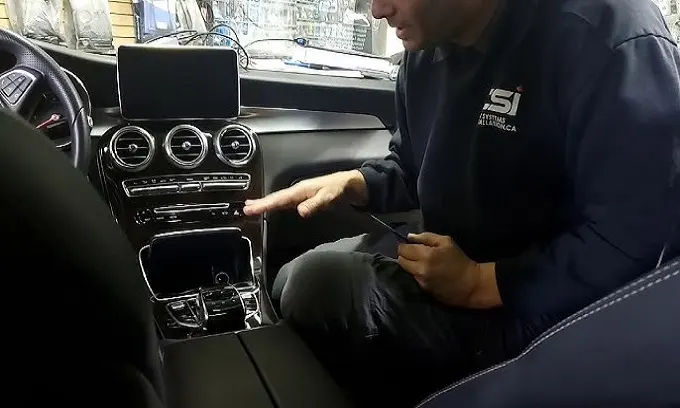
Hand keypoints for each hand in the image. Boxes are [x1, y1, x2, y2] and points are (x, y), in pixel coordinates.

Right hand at [243, 170, 367, 217]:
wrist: (352, 185)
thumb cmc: (341, 188)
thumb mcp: (330, 196)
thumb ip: (316, 204)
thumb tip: (300, 211)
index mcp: (301, 190)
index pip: (279, 199)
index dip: (264, 204)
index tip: (250, 208)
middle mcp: (299, 191)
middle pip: (276, 198)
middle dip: (261, 203)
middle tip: (246, 208)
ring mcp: (302, 194)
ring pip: (280, 199)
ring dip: (267, 203)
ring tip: (253, 207)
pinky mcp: (306, 198)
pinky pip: (287, 202)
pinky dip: (277, 205)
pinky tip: (274, 208)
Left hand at [397, 232, 482, 306]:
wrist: (469, 284)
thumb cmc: (459, 260)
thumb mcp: (446, 242)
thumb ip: (426, 237)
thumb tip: (409, 237)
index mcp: (426, 255)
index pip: (403, 249)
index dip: (404, 246)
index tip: (409, 245)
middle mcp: (420, 269)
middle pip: (401, 260)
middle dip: (405, 255)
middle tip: (413, 253)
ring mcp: (420, 280)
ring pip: (406, 270)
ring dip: (410, 265)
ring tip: (421, 262)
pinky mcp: (423, 289)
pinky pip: (414, 278)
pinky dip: (417, 273)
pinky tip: (427, 272)